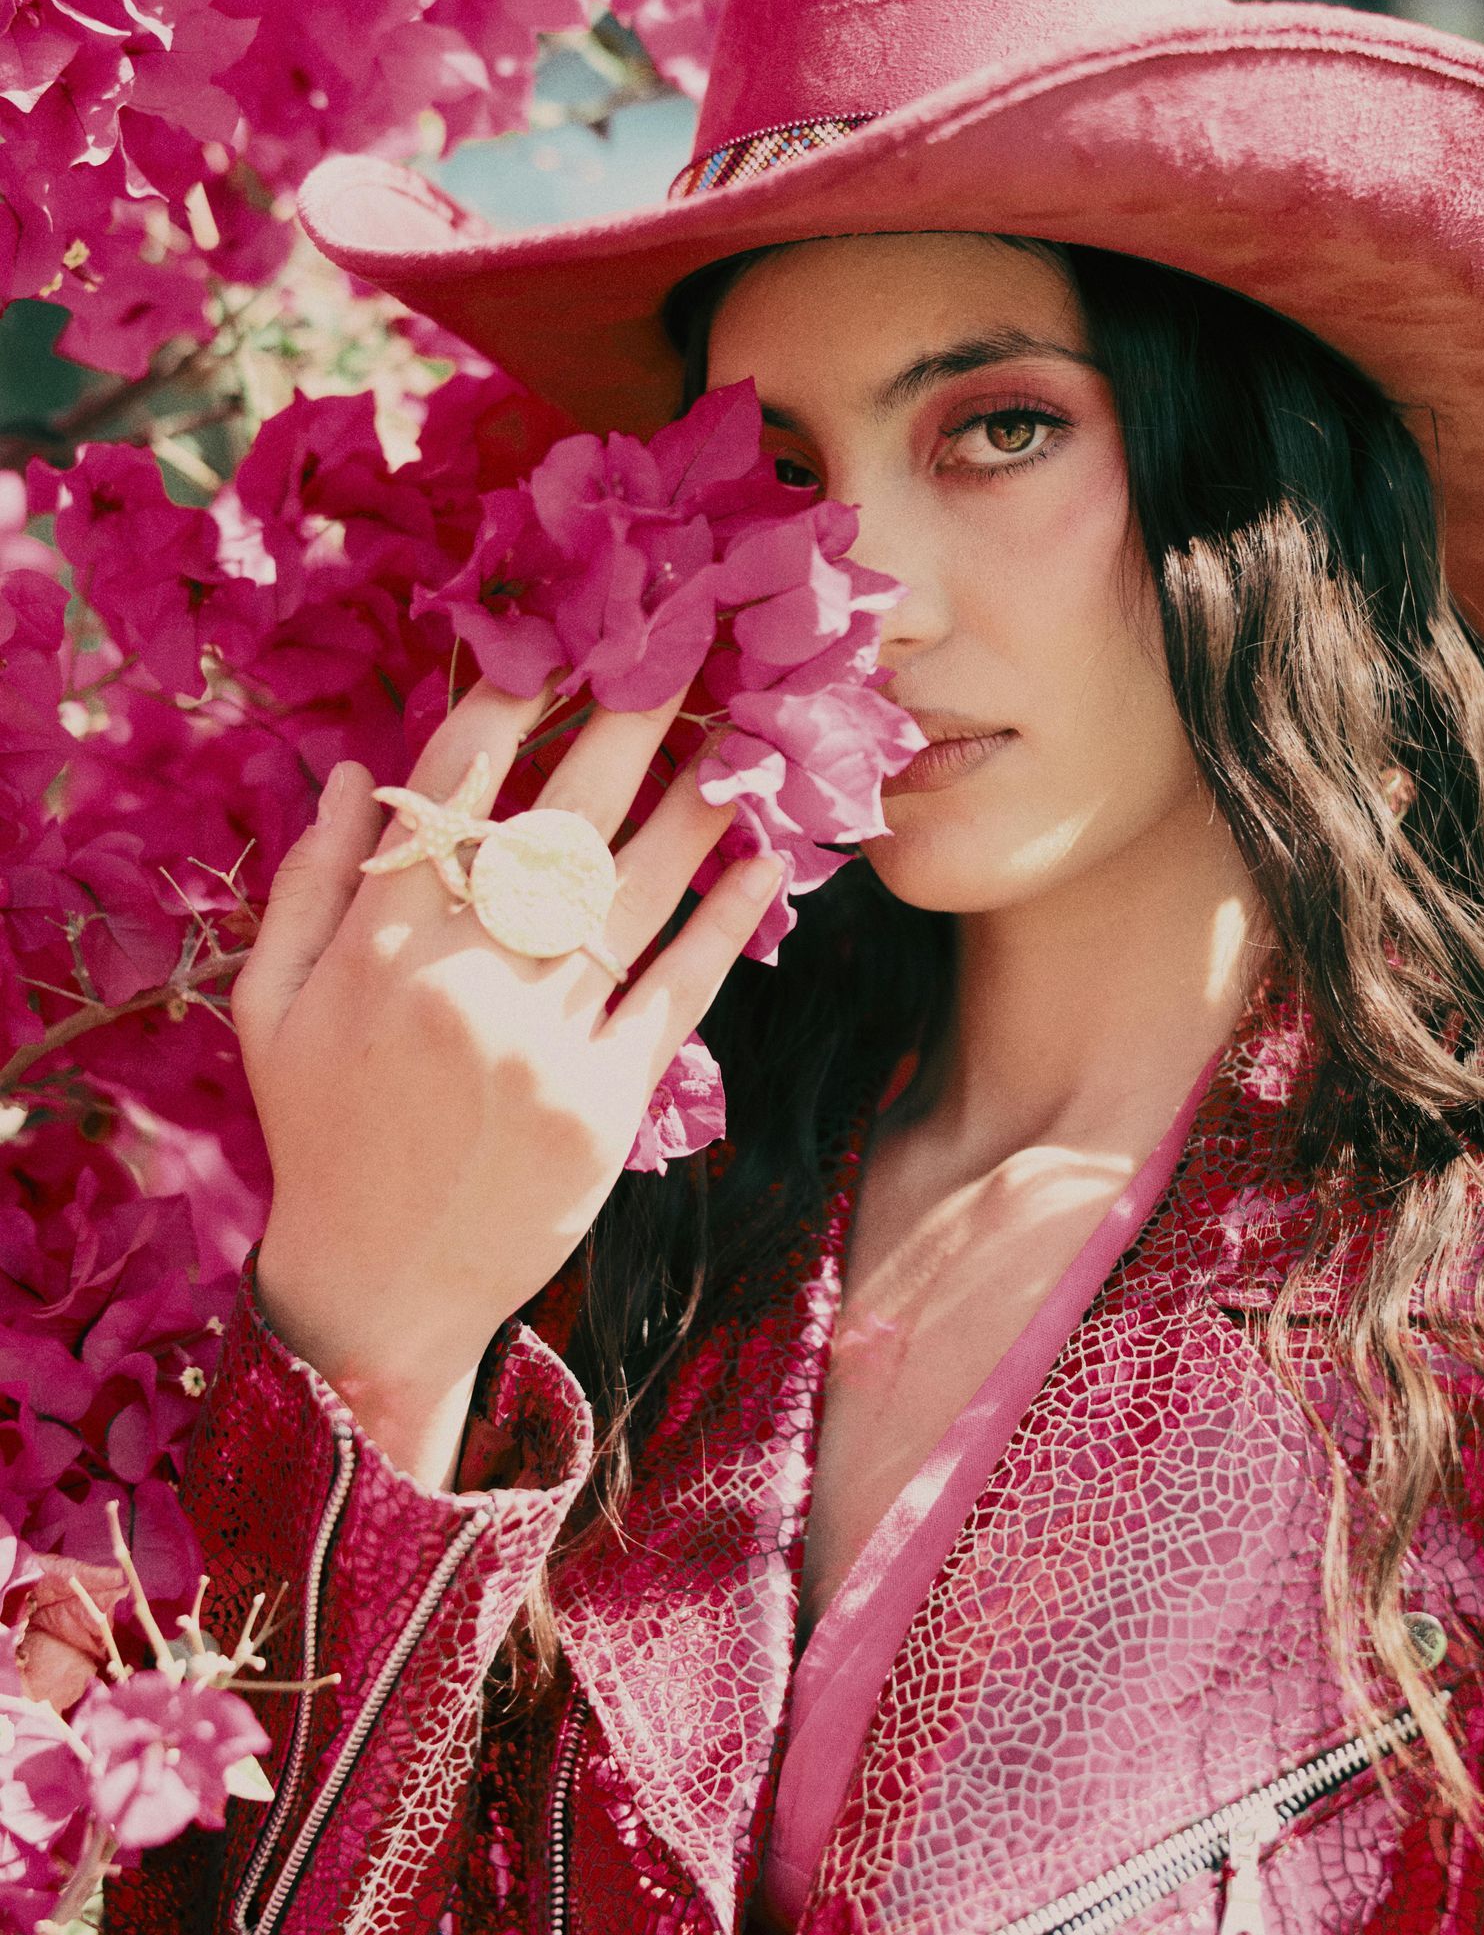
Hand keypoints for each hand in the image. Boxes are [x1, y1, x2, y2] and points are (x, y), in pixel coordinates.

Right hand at [233, 682, 778, 1484]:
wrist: (380, 1290)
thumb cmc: (320, 1136)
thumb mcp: (271, 1012)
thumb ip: (308, 889)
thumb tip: (353, 776)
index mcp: (377, 952)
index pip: (449, 798)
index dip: (506, 710)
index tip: (556, 644)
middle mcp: (463, 983)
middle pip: (556, 824)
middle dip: (620, 726)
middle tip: (675, 653)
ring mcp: (542, 1043)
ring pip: (629, 894)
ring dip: (690, 806)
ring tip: (738, 736)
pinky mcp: (606, 1100)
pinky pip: (677, 990)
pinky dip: (722, 921)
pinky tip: (762, 861)